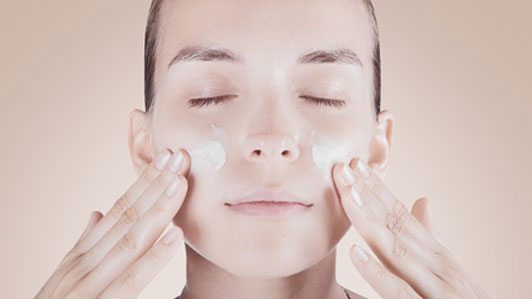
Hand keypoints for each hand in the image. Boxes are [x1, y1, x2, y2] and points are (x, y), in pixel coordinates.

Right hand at [35, 148, 189, 298]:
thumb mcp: (68, 274)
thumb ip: (85, 243)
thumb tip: (97, 213)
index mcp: (84, 253)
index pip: (120, 210)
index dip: (144, 183)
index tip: (166, 159)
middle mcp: (86, 262)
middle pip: (128, 216)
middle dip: (156, 185)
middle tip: (180, 156)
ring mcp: (90, 283)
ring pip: (131, 239)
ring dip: (159, 208)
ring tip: (181, 183)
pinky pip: (131, 279)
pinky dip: (155, 257)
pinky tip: (177, 235)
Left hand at [332, 158, 490, 298]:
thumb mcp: (448, 269)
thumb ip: (430, 236)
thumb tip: (421, 200)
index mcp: (436, 254)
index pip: (401, 215)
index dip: (377, 190)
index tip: (355, 166)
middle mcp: (436, 265)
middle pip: (395, 225)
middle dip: (366, 196)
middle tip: (343, 169)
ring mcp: (434, 286)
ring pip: (395, 250)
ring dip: (369, 220)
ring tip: (347, 195)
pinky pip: (399, 291)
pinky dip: (377, 272)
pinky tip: (354, 252)